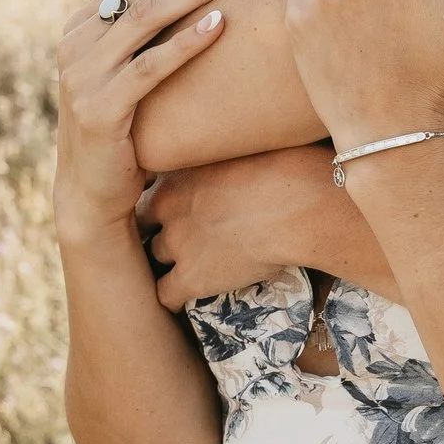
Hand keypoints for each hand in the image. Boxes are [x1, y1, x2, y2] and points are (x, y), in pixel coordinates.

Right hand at [53, 0, 258, 245]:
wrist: (89, 192)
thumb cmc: (114, 125)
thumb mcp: (109, 64)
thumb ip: (116, 12)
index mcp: (78, 27)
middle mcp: (74, 45)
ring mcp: (83, 76)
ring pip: (147, 17)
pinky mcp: (100, 109)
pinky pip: (150, 66)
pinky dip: (186, 42)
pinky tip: (220, 24)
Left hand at [140, 146, 353, 306]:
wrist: (296, 204)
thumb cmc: (286, 167)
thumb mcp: (247, 146)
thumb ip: (227, 157)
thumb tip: (241, 155)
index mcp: (181, 173)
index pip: (152, 190)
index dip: (166, 203)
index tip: (183, 207)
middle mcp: (169, 207)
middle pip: (147, 222)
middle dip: (161, 228)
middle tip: (184, 234)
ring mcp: (178, 243)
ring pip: (155, 256)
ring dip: (169, 260)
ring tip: (189, 263)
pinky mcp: (192, 278)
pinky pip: (165, 295)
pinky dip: (173, 297)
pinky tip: (188, 295)